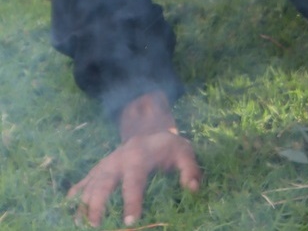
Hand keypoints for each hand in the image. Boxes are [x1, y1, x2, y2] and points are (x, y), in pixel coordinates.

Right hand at [68, 92, 201, 226]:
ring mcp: (106, 163)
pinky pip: (84, 180)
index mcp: (140, 156)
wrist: (153, 132)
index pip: (134, 180)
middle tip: (96, 225)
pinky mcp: (99, 167)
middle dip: (98, 204)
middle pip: (103, 181)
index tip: (130, 221)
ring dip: (83, 203)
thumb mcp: (185, 153)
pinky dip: (75, 193)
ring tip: (79, 223)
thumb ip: (191, 169)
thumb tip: (193, 189)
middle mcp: (118, 158)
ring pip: (90, 182)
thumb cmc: (170, 148)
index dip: (132, 201)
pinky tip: (68, 208)